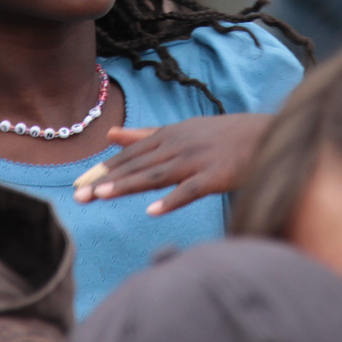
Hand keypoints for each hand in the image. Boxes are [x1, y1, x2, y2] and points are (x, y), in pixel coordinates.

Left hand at [71, 113, 273, 214]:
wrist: (264, 134)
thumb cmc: (220, 136)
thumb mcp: (179, 130)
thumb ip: (143, 135)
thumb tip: (111, 134)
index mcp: (168, 136)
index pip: (129, 154)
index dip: (104, 169)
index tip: (78, 184)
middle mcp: (178, 146)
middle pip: (137, 165)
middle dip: (106, 180)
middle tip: (79, 195)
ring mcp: (196, 160)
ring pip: (156, 175)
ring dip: (128, 185)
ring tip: (102, 196)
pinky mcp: (215, 175)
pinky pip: (190, 190)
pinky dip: (172, 199)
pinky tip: (153, 211)